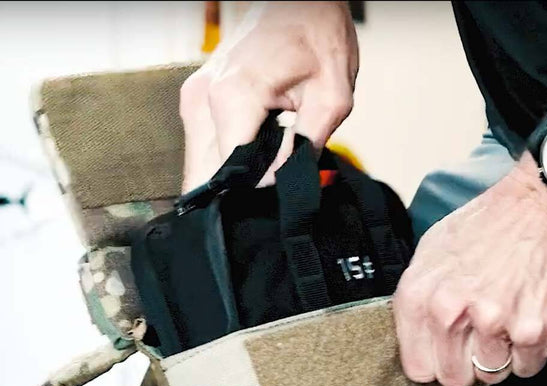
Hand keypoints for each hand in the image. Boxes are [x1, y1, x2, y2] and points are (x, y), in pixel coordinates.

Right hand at [180, 1, 357, 190]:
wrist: (302, 2)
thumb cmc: (318, 38)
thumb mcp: (331, 100)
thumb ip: (305, 149)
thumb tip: (285, 182)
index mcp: (234, 98)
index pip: (234, 172)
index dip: (263, 184)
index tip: (288, 172)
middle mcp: (204, 99)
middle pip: (208, 174)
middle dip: (243, 185)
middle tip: (276, 168)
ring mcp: (196, 98)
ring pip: (202, 164)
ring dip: (235, 172)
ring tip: (268, 149)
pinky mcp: (198, 100)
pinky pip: (205, 146)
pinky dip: (229, 156)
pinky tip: (257, 142)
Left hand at [393, 156, 546, 385]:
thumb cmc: (489, 225)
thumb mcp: (433, 250)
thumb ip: (420, 299)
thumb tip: (418, 341)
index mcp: (420, 296)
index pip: (418, 367)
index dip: (434, 362)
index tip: (446, 352)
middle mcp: (451, 313)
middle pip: (454, 378)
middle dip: (467, 363)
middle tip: (481, 337)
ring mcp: (494, 324)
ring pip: (491, 376)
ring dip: (501, 356)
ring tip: (508, 322)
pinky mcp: (536, 331)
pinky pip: (526, 369)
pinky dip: (530, 353)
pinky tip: (530, 321)